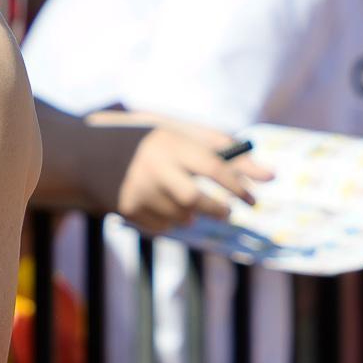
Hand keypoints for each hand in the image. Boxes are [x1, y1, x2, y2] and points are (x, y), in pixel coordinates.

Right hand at [106, 122, 272, 233]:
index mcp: (170, 142)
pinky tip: (158, 204)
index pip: (213, 167)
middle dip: (217, 209)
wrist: (91, 152)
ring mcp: (137, 190)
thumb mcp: (184, 136)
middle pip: (196, 200)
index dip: (237, 186)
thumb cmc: (152, 141)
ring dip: (191, 215)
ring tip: (181, 199)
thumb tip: (271, 176)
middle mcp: (153, 166)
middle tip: (226, 212)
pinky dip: (170, 220)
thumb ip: (227, 152)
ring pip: (182, 217)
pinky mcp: (126, 209)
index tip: (253, 199)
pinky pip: (164, 227)